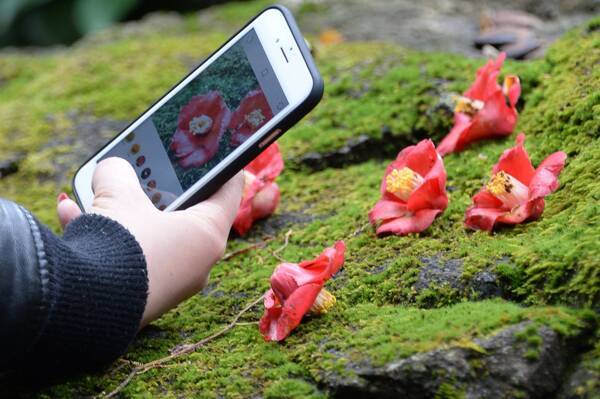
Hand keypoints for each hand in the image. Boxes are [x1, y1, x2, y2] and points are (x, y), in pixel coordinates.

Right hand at [57, 157, 243, 326]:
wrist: (85, 308)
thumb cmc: (120, 246)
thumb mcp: (118, 196)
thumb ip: (118, 172)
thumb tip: (112, 168)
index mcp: (208, 234)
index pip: (229, 190)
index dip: (223, 166)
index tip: (216, 153)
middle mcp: (197, 261)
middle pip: (187, 212)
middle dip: (161, 189)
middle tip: (150, 169)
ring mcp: (172, 282)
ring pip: (152, 234)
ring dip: (126, 211)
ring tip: (101, 189)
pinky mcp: (144, 296)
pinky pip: (131, 256)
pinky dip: (109, 236)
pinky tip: (73, 213)